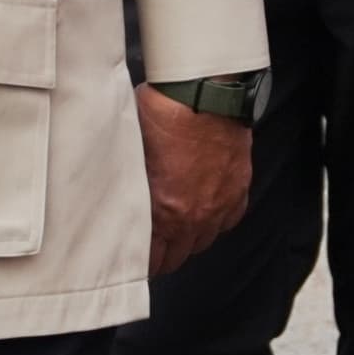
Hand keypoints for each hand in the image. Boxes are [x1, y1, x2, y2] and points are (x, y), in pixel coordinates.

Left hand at [134, 83, 253, 277]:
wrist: (205, 92)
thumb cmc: (165, 114)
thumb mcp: (133, 152)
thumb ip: (130, 184)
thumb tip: (115, 195)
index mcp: (165, 211)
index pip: (152, 259)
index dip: (141, 262)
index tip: (133, 260)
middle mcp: (195, 215)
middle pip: (178, 257)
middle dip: (163, 256)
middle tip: (152, 250)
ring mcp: (220, 203)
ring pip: (203, 241)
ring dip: (188, 240)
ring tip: (176, 232)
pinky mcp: (238, 188)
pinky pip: (228, 220)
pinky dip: (216, 221)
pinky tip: (204, 212)